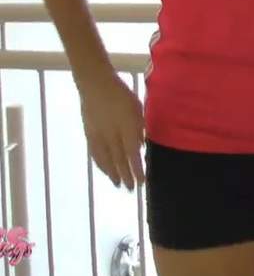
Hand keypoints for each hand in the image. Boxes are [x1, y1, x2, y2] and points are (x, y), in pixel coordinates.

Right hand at [78, 73, 144, 190]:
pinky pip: (95, 153)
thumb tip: (141, 146)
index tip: (142, 181)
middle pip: (119, 160)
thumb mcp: (137, 109)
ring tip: (118, 185)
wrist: (95, 85)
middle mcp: (111, 135)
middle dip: (126, 176)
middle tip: (132, 190)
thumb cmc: (122, 94)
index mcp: (126, 127)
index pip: (132, 154)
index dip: (136, 169)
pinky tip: (105, 171)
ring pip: (106, 159)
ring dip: (112, 174)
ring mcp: (99, 136)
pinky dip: (100, 164)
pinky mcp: (89, 134)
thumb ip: (140, 127)